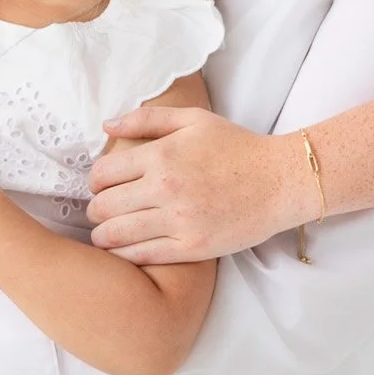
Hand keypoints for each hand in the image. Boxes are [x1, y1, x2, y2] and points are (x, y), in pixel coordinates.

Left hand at [88, 107, 308, 262]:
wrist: (278, 181)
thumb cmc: (236, 146)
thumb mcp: (193, 119)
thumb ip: (146, 119)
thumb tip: (106, 125)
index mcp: (161, 155)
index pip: (102, 174)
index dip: (95, 181)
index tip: (101, 185)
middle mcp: (165, 188)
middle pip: (103, 206)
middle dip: (95, 210)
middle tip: (101, 211)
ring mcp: (178, 221)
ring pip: (116, 235)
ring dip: (103, 236)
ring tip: (106, 233)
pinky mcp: (191, 247)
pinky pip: (142, 256)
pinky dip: (124, 255)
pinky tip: (125, 250)